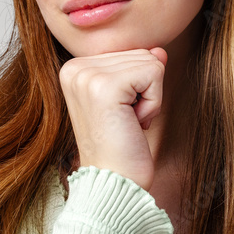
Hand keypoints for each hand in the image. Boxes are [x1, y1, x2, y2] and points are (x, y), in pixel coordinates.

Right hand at [58, 47, 166, 190]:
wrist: (112, 184)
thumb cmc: (120, 147)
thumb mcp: (129, 99)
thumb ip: (141, 69)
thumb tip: (159, 50)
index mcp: (74, 69)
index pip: (129, 52)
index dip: (136, 86)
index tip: (119, 114)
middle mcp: (75, 68)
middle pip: (140, 54)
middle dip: (144, 91)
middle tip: (124, 121)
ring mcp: (87, 76)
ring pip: (150, 62)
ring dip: (149, 98)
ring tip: (126, 123)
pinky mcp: (106, 86)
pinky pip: (154, 73)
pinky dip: (154, 102)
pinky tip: (134, 123)